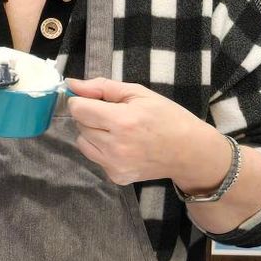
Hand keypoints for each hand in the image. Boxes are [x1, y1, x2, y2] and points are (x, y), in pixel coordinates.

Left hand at [65, 76, 226, 187]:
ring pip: (83, 143)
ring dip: (93, 134)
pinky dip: (102, 150)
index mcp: (122, 121)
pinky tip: (123, 146)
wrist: (189, 152)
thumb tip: (71, 84)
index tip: (93, 99)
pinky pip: (95, 158)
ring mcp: (115, 165)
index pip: (78, 109)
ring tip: (116, 131)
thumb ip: (103, 87)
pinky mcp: (117, 177)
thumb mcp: (139, 93)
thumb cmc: (167, 117)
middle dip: (90, 116)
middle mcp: (115, 146)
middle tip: (113, 115)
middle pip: (79, 126)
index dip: (81, 100)